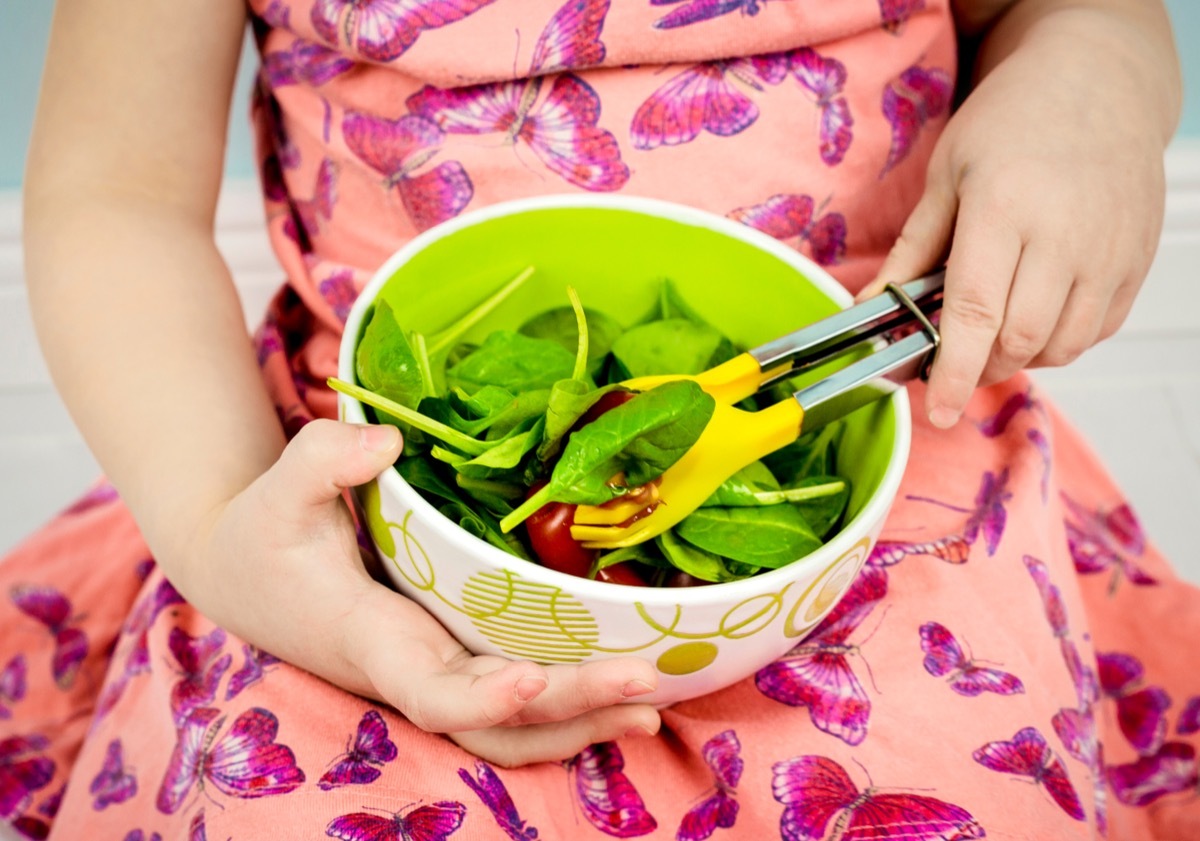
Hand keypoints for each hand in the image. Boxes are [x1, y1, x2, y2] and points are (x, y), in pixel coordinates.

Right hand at [175, 419, 660, 766]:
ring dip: (582, 724)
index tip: (534, 679)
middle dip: (572, 708)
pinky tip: (623, 688)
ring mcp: (437, 674)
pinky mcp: (453, 661)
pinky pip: (516, 705)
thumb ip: (323, 458)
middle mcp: (412, 672)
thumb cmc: (266, 531)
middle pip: (499, 723)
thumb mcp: (281, 485)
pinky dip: (569, 707)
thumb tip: (388, 444)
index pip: (432, 692)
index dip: (483, 699)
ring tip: (652, 704)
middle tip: (647, 682)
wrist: (249, 575)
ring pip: (513, 731)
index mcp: (373, 638)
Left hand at [860, 13, 1168, 427]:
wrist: (1098, 83)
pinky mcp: (1135, 260)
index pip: (977, 314)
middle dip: (982, 366)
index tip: (937, 409)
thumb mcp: (947, 177)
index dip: (954, 372)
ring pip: (1063, 345)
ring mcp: (1109, 251)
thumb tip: (869, 308)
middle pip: (1020, 340)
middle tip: (956, 356)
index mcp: (1005, 210)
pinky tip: (1035, 313)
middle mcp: (1065, 236)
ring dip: (1021, 357)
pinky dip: (1061, 341)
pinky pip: (1097, 329)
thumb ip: (912, 250)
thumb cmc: (1013, 123)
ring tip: (995, 329)